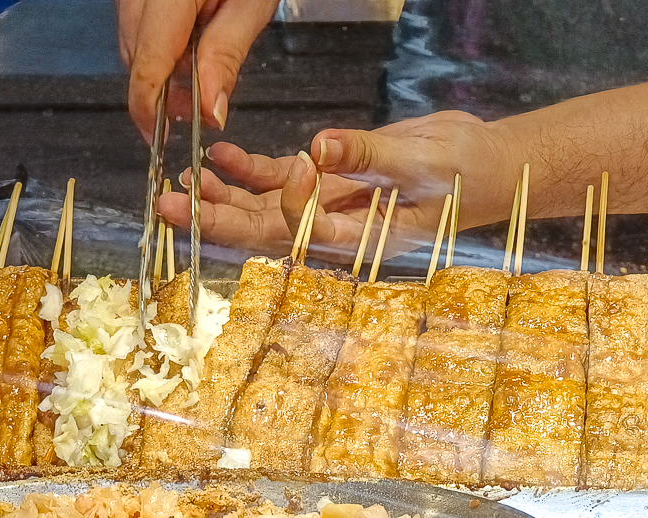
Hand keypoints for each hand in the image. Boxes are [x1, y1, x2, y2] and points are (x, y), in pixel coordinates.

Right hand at [117, 0, 278, 141]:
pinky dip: (160, 50)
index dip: (149, 107)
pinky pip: (137, 28)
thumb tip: (210, 110)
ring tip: (200, 77)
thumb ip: (226, 55)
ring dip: (161, 72)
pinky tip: (189, 50)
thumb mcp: (252, 5)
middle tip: (197, 111)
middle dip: (161, 92)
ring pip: (132, 45)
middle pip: (134, 56)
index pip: (147, 60)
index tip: (158, 138)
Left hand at [157, 111, 517, 262]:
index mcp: (360, 240)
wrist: (481, 168)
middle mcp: (332, 230)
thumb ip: (370, 157)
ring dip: (219, 199)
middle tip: (166, 209)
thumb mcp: (425, 162)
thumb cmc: (466, 175)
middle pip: (263, 231)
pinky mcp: (323, 182)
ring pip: (259, 210)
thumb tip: (320, 147)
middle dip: (214, 220)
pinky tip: (218, 156)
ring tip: (178, 186)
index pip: (307, 230)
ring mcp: (323, 207)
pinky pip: (273, 182)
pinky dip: (245, 170)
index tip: (298, 164)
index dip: (289, 202)